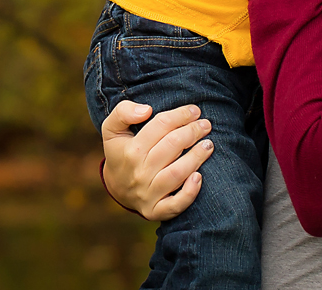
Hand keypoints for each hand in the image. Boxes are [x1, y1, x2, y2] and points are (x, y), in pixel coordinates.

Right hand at [100, 100, 213, 220]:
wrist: (116, 187)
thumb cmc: (121, 152)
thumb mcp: (112, 129)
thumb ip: (123, 112)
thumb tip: (147, 110)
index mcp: (131, 150)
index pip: (160, 125)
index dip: (180, 115)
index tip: (195, 110)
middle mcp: (139, 172)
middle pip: (172, 146)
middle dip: (192, 132)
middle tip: (206, 125)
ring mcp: (148, 193)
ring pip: (177, 173)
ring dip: (196, 157)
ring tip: (209, 144)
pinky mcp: (155, 210)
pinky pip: (175, 205)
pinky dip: (190, 192)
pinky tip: (199, 177)